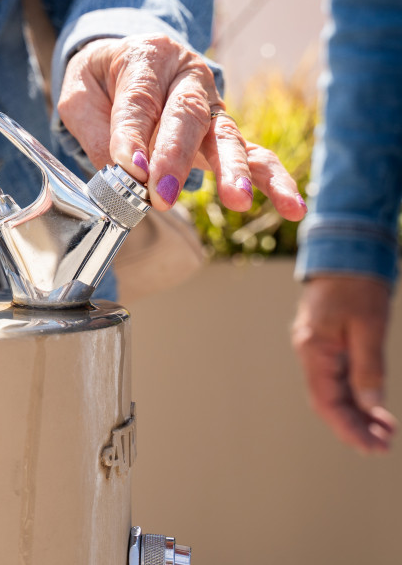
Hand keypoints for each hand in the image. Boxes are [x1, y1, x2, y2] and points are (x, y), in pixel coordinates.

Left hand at [58, 34, 305, 219]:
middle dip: (175, 158)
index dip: (133, 135)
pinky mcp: (222, 130)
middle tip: (163, 195)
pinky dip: (272, 179)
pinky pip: (253, 153)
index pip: (140, 99)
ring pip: (225, 135)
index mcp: (147, 57)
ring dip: (231, 170)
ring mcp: (211, 103)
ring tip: (237, 199)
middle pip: (186, 115)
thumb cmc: (100, 80)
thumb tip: (123, 176)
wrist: (122, 61)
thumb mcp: (79, 95)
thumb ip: (97, 132)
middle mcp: (187, 76)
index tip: (129, 169)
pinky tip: (291, 206)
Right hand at [292, 275, 396, 452]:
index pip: (326, 401)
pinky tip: (374, 408)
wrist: (346, 252)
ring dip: (358, 414)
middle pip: (329, 401)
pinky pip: (340, 379)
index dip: (348, 427)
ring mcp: (318, 349)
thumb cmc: (357, 285)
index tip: (372, 447)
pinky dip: (357, 396)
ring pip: (335, 392)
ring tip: (385, 431)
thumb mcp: (369, 327)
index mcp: (314, 349)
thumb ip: (368, 368)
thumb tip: (371, 406)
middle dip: (355, 426)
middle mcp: (311, 352)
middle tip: (384, 445)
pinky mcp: (329, 344)